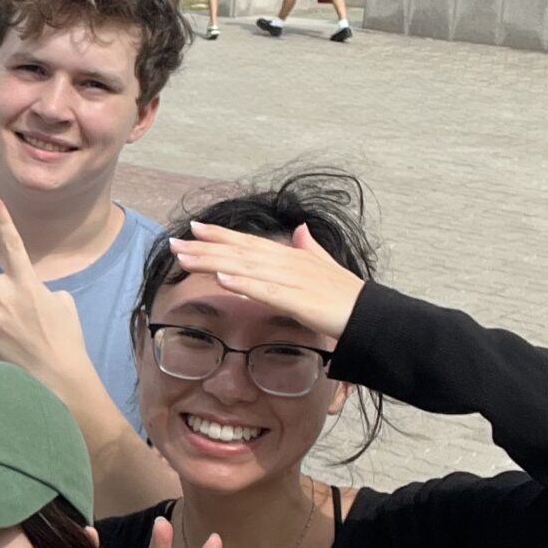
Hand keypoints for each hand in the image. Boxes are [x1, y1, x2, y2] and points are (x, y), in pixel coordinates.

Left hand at [0, 199, 90, 392]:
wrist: (58, 378)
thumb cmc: (66, 339)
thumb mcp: (62, 303)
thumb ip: (38, 288)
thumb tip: (22, 290)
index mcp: (27, 283)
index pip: (13, 245)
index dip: (3, 221)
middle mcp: (3, 296)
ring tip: (22, 328)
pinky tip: (15, 341)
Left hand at [165, 220, 363, 340]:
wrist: (373, 318)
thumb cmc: (348, 297)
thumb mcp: (326, 268)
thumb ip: (312, 250)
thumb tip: (301, 230)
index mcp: (292, 257)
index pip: (249, 243)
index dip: (221, 235)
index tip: (193, 229)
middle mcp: (289, 263)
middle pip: (240, 252)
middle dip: (206, 248)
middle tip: (175, 243)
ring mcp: (294, 280)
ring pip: (247, 268)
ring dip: (215, 262)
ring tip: (187, 259)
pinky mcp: (300, 300)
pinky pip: (267, 291)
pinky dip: (244, 284)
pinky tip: (223, 280)